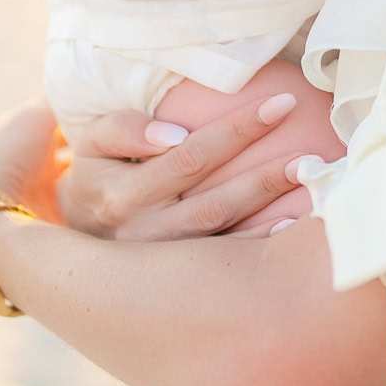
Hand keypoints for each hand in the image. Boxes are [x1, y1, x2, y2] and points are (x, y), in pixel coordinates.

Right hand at [57, 92, 300, 240]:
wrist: (74, 240)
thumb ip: (123, 127)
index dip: (235, 131)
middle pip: (214, 200)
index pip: (189, 157)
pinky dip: (258, 246)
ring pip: (222, 234)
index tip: (279, 105)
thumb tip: (172, 134)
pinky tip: (292, 227)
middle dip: (265, 173)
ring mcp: (160, 264)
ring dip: (269, 208)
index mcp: (120, 194)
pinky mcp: (176, 280)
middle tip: (311, 153)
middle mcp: (141, 233)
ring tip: (310, 180)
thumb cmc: (96, 172)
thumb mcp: (91, 142)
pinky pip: (223, 263)